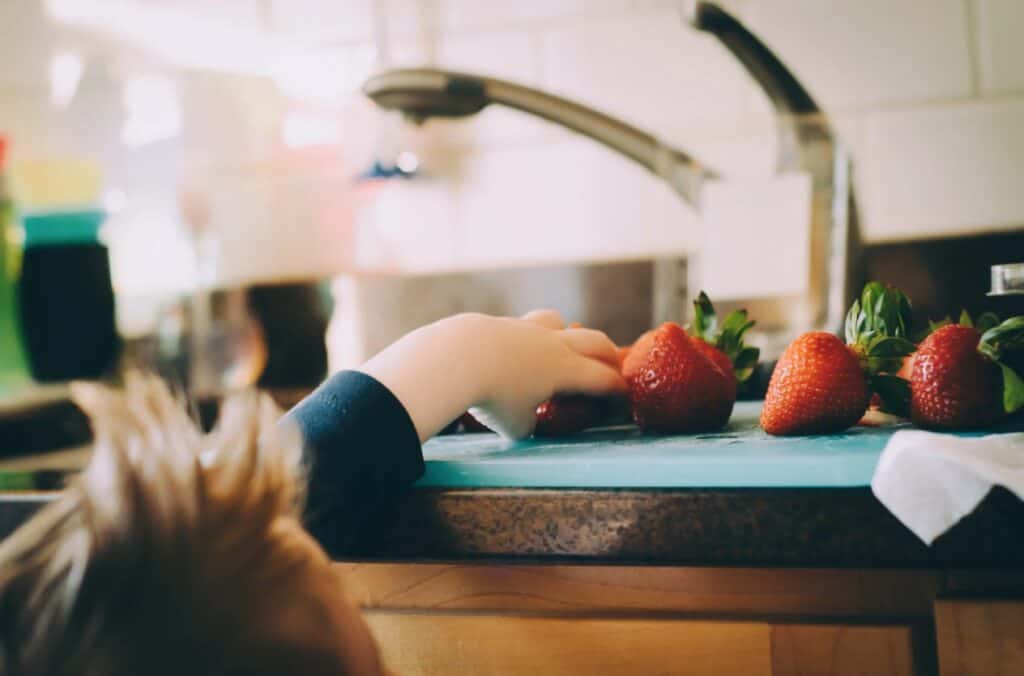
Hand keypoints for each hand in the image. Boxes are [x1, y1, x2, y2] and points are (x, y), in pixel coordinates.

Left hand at [360, 310, 625, 439]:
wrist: (457, 358)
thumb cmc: (492, 397)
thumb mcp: (515, 426)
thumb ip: (526, 424)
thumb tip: (524, 421)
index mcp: (566, 370)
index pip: (602, 378)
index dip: (617, 387)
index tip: (625, 392)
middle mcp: (552, 345)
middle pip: (593, 341)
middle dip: (607, 352)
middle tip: (614, 361)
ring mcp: (525, 329)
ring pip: (557, 321)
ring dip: (566, 332)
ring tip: (563, 343)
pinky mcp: (499, 323)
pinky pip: (522, 326)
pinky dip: (527, 337)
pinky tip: (514, 349)